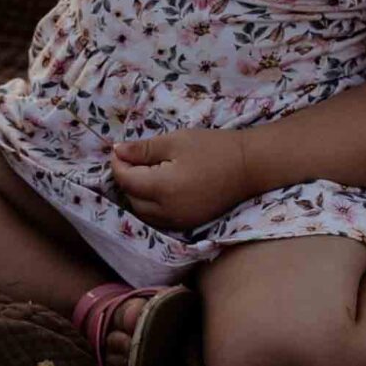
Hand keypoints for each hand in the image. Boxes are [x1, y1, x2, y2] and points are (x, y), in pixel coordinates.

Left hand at [110, 128, 261, 232]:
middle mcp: (167, 211)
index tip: (120, 150)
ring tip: (145, 172)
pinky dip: (151, 206)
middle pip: (131, 199)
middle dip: (126, 179)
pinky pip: (159, 219)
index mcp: (162, 188)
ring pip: (143, 213)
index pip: (125, 180)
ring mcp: (179, 221)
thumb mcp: (175, 141)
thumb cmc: (212, 148)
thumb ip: (143, 149)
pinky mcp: (189, 224)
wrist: (249, 166)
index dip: (118, 164)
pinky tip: (159, 189)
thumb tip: (117, 151)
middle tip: (133, 159)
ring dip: (137, 194)